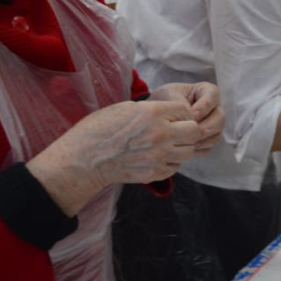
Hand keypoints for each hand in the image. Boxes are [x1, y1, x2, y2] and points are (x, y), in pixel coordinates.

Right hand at [27, 100, 201, 215]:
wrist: (85, 160)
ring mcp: (159, 156)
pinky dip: (171, 162)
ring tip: (167, 145)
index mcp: (152, 113)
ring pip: (188, 151)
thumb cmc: (99, 129)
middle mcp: (160, 134)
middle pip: (194, 131)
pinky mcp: (154, 173)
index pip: (185, 110)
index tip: (174, 116)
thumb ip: (152, 109)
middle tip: (177, 130)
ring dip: (181, 147)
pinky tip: (158, 157)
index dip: (181, 112)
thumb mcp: (126, 108)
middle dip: (188, 129)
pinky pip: (175, 166)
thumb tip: (169, 113)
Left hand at [151, 82, 223, 152]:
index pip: (213, 97)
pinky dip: (199, 149)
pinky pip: (209, 147)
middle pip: (220, 118)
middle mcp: (215, 108)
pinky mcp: (208, 139)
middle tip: (190, 132)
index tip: (191, 115)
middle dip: (205, 127)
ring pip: (217, 134)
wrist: (158, 113)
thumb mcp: (170, 95)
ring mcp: (213, 125)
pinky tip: (186, 148)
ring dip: (203, 140)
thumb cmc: (165, 99)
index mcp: (207, 91)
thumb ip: (182, 104)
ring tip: (186, 141)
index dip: (204, 108)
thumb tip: (192, 120)